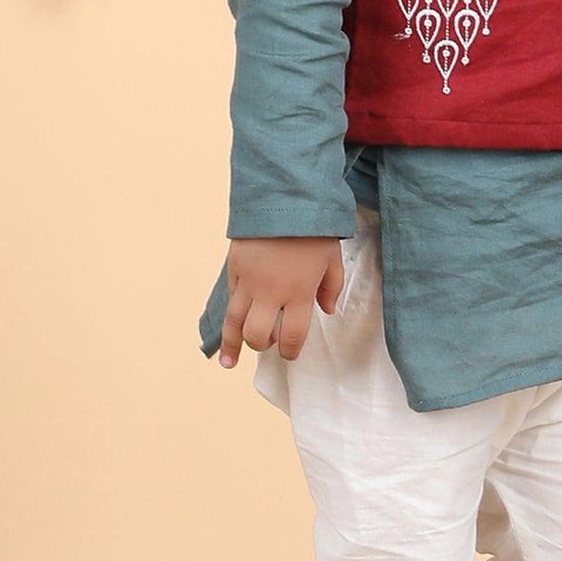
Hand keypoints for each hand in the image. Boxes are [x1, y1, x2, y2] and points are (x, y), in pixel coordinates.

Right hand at [217, 235, 343, 369]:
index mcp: (299, 293)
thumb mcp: (332, 258)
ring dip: (231, 344)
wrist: (284, 197)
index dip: (289, 351)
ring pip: (234, 322)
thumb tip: (327, 310)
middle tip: (266, 344)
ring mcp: (248, 281)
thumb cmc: (314, 228)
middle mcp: (271, 293)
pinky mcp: (234, 267)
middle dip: (262, 345)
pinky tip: (231, 322)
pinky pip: (230, 297)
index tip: (289, 354)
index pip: (291, 336)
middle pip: (257, 335)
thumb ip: (331, 287)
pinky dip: (232, 312)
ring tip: (229, 363)